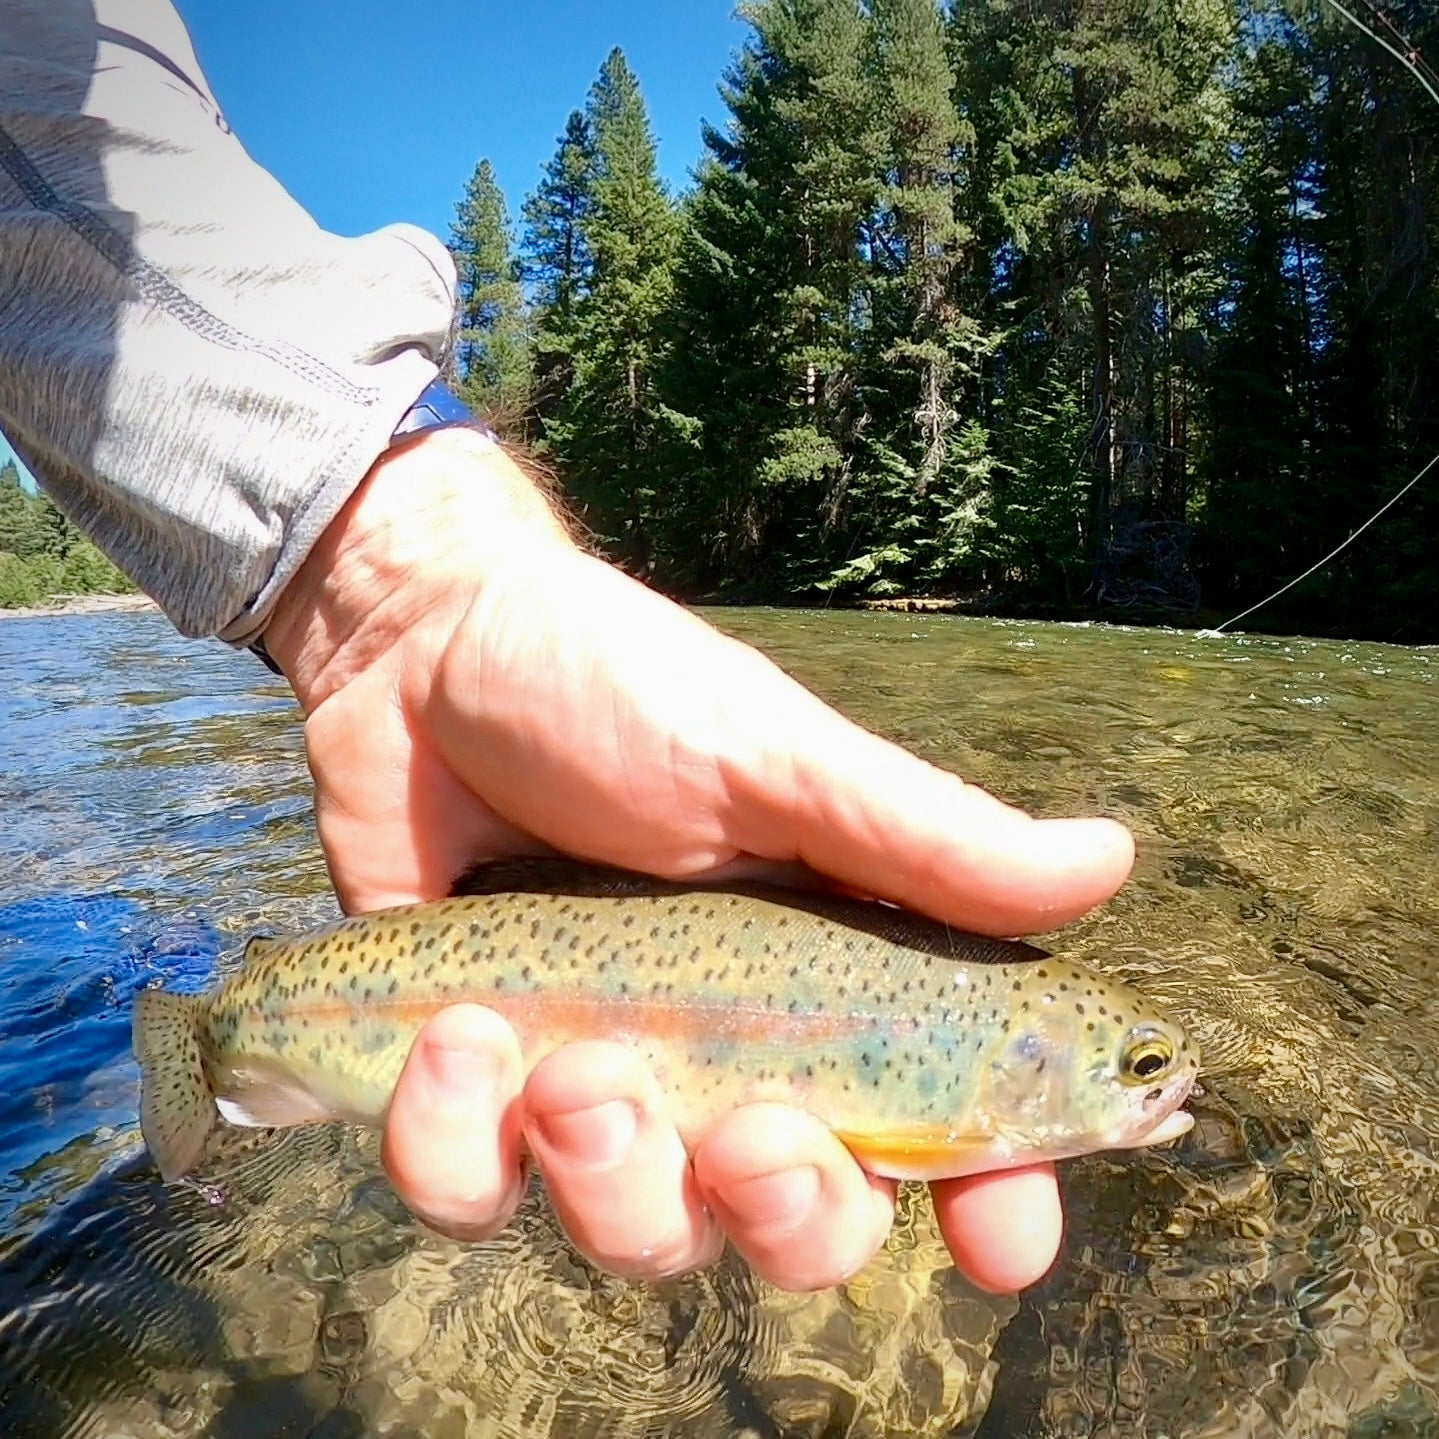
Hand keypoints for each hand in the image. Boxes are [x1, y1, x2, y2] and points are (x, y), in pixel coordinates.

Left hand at [264, 427, 1134, 1292]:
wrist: (421, 649)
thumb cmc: (616, 685)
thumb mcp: (773, 755)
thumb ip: (923, 836)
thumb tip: (1109, 862)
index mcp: (821, 974)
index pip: (936, 1122)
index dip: (989, 1199)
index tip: (1002, 1245)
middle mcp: (721, 1050)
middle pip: (794, 1225)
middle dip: (784, 1212)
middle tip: (746, 1130)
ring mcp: (592, 1081)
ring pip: (639, 1239)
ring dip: (611, 1178)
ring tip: (564, 1058)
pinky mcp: (465, 1091)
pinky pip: (475, 1197)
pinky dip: (457, 1146)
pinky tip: (452, 1036)